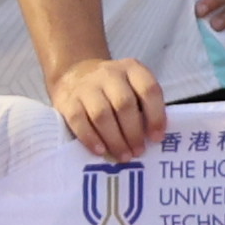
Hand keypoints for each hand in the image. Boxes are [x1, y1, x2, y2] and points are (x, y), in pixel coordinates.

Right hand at [52, 52, 170, 161]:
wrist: (74, 73)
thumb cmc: (111, 88)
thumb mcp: (131, 86)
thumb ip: (143, 106)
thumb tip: (152, 139)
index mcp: (131, 69)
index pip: (148, 90)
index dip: (156, 116)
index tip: (157, 138)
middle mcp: (109, 74)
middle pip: (124, 104)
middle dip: (134, 132)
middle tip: (138, 151)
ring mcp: (87, 86)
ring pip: (102, 115)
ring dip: (115, 139)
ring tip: (123, 156)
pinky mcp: (68, 100)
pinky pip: (79, 121)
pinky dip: (91, 139)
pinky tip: (101, 151)